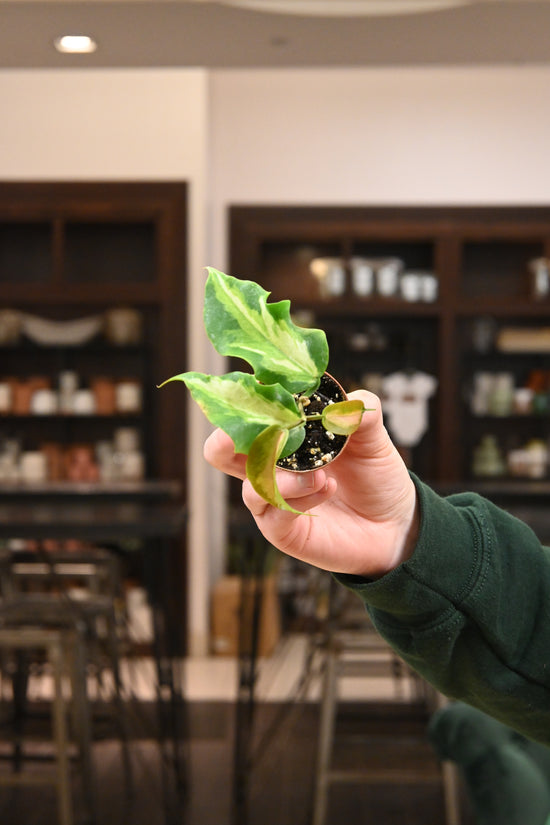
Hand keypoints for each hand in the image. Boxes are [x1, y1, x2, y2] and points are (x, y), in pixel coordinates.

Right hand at [204, 390, 418, 578]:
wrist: (393, 523)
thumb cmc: (374, 476)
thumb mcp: (374, 439)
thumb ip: (363, 415)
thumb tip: (349, 403)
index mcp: (282, 434)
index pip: (248, 412)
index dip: (248, 398)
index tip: (267, 388)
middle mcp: (268, 465)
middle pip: (219, 449)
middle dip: (228, 436)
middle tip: (266, 431)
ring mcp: (272, 499)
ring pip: (249, 484)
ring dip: (282, 476)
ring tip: (320, 475)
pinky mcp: (282, 530)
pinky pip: (273, 513)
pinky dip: (300, 497)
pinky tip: (327, 488)